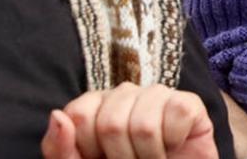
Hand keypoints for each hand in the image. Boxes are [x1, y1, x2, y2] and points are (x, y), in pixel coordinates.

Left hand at [40, 83, 215, 158]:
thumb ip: (61, 150)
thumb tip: (58, 115)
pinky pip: (178, 115)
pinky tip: (172, 147)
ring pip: (144, 125)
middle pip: (111, 123)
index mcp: (95, 106)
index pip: (79, 114)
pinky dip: (174, 143)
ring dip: (149, 157)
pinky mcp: (188, 103)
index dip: (88, 149)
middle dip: (121, 158)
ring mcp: (157, 95)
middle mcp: (125, 95)